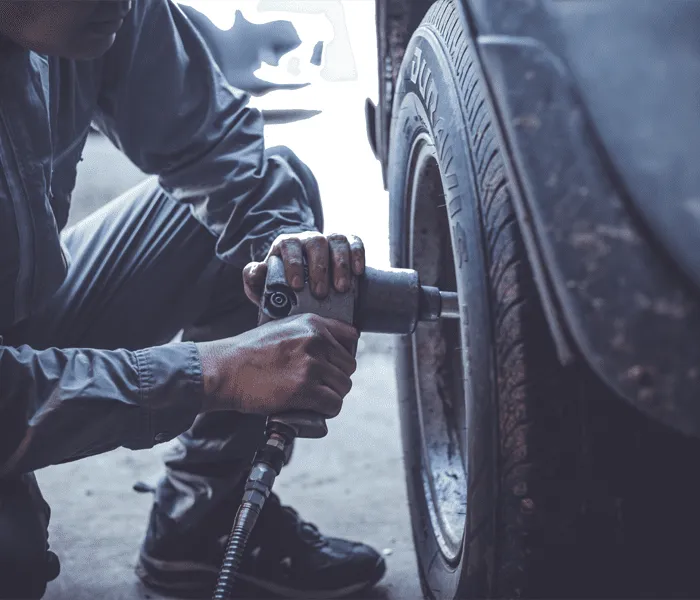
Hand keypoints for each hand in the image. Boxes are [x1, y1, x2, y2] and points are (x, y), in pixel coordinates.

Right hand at [196, 313, 357, 415]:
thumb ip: (309, 333)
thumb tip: (333, 347)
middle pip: (348, 366)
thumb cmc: (248, 352)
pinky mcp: (305, 390)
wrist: (224, 370)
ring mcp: (311, 365)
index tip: (334, 364)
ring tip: (313, 397)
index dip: (343, 354)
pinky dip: (326, 410)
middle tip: (318, 385)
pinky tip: (313, 408)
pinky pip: (333, 404)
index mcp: (313, 324)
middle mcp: (316, 341)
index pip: (350, 337)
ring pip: (343, 386)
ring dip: (331, 395)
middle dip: (336, 378)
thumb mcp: (282, 328)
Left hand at [243, 232, 364, 304]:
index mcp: (286, 244)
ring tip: (341, 289)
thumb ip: (254, 278)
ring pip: (337, 241)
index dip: (293, 263)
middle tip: (320, 293)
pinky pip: (354, 241)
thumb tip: (257, 270)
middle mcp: (308, 239)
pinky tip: (358, 271)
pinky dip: (357, 254)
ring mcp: (329, 240)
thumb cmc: (281, 284)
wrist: (303, 282)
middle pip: (316, 243)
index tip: (296, 285)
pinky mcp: (347, 243)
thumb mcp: (263, 283)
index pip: (289, 245)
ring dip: (340, 264)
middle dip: (319, 268)